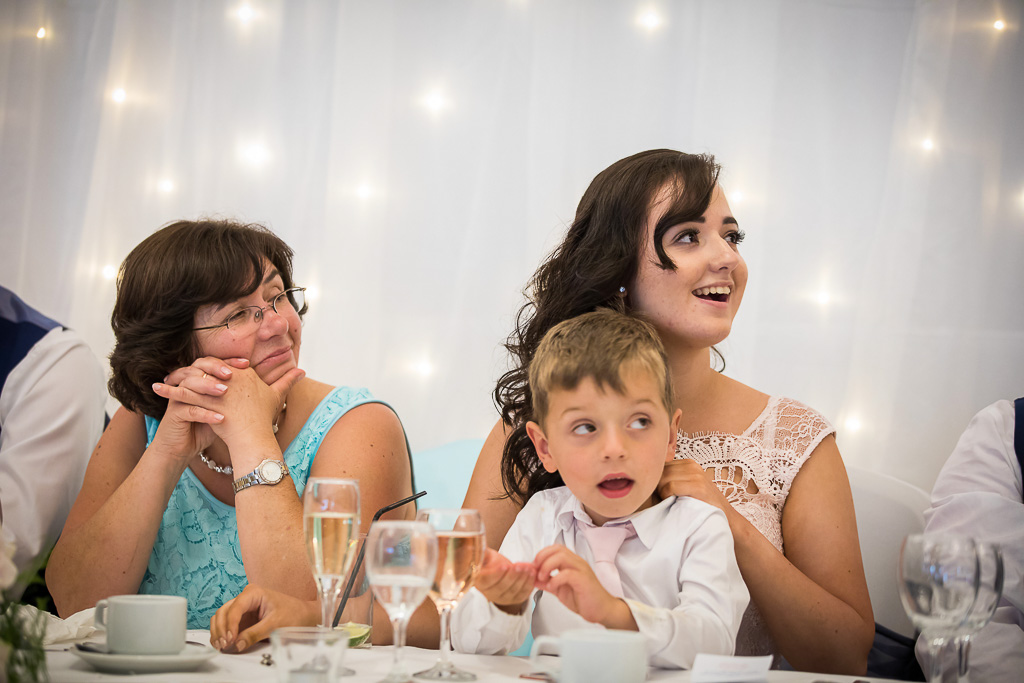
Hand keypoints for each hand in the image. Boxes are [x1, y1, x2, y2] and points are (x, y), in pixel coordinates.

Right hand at [148, 357, 249, 465]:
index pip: (213, 363)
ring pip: (190, 385)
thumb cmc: (205, 426)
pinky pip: (188, 410)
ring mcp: (178, 399)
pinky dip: (204, 413)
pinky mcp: (173, 414)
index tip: (246, 364)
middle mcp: (187, 385)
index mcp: (199, 380)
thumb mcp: (222, 409)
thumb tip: (262, 387)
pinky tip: (220, 417)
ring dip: (208, 386)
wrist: (182, 447)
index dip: (229, 362)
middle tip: (231, 374)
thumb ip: (236, 397)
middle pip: (199, 367)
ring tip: (225, 391)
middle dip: (215, 368)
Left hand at [152, 358, 303, 451]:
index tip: (196, 371)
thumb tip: (303, 371)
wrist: (255, 437)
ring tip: (160, 382)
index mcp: (244, 373)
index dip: (207, 368)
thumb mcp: (276, 397)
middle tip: (174, 374)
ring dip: (173, 379)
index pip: (221, 364)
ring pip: (192, 378)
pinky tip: (157, 390)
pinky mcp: (208, 401)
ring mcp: (218, 388)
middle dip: (187, 370)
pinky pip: (185, 392)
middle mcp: (230, 377)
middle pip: (204, 368)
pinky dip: (170, 390)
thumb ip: (288, 382)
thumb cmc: (264, 419)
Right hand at [209, 584, 318, 652]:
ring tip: (221, 646)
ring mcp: (242, 608)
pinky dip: (222, 634)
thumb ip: (255, 634)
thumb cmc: (293, 614)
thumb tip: (237, 644)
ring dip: (218, 632)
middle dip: (221, 629)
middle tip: (224, 645)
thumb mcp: (275, 624)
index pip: (235, 608)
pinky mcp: (242, 618)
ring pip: (221, 617)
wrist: (302, 615)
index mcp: (253, 593)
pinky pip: (226, 624)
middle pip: (223, 612)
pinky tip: (223, 644)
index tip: (230, 639)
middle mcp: (245, 598)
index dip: (230, 625)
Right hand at [473, 548, 535, 613]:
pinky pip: (522, 594)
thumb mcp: (485, 555)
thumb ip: (481, 551)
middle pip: (501, 587)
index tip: (505, 565)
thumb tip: (476, 543)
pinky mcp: (514, 600)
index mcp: (479, 582)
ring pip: (513, 591)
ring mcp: (502, 599)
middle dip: (513, 575)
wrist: (501, 573)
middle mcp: (489, 593)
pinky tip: (532, 574)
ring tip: (529, 568)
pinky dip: (529, 584)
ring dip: (522, 579)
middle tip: (520, 565)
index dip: (496, 574)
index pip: (486, 580)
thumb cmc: (492, 563)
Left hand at [533, 545, 625, 624]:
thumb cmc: (585, 599)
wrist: (602, 610)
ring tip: (542, 578)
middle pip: (557, 549)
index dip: (541, 555)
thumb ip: (548, 583)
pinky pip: (567, 573)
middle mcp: (577, 563)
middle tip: (536, 570)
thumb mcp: (561, 590)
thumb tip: (534, 579)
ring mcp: (581, 570)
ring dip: (547, 566)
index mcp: (572, 563)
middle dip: (542, 557)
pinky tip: (552, 587)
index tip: (533, 567)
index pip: (555, 548)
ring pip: (562, 557)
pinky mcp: (584, 580)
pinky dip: (556, 579)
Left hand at [657, 456, 730, 515]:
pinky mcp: (698, 486)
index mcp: (688, 463)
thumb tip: (647, 480)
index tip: (660, 492)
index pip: (661, 465)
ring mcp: (696, 475)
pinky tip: (673, 502)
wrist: (723, 515)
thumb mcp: (686, 485)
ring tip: (669, 501)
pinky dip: (667, 495)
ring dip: (662, 492)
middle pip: (661, 471)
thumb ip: (671, 479)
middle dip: (658, 486)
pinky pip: (671, 487)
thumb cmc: (700, 503)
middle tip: (663, 498)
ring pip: (664, 478)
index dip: (657, 479)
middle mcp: (692, 465)